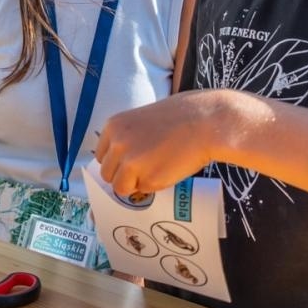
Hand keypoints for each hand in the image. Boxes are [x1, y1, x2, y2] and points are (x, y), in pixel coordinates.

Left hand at [94, 91, 227, 196]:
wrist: (206, 122)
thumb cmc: (180, 117)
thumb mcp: (141, 120)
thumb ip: (126, 138)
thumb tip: (118, 162)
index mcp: (113, 127)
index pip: (102, 156)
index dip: (117, 161)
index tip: (130, 161)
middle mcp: (117, 145)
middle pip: (107, 174)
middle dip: (124, 175)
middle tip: (145, 168)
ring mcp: (131, 163)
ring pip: (121, 187)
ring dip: (136, 183)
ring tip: (157, 168)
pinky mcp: (148, 179)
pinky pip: (144, 190)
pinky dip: (155, 185)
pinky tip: (169, 168)